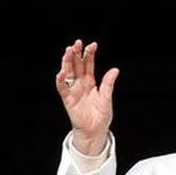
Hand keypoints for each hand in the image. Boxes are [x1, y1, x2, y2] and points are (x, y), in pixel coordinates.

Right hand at [54, 39, 119, 155]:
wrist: (95, 131)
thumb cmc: (101, 116)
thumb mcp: (107, 98)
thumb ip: (108, 84)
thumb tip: (114, 70)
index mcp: (90, 82)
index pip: (88, 64)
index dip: (89, 54)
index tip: (92, 45)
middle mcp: (80, 84)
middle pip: (76, 65)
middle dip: (76, 54)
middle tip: (77, 43)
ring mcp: (73, 90)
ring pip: (68, 73)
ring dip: (67, 62)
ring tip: (68, 51)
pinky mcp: (68, 99)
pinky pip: (62, 88)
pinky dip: (61, 80)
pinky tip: (62, 72)